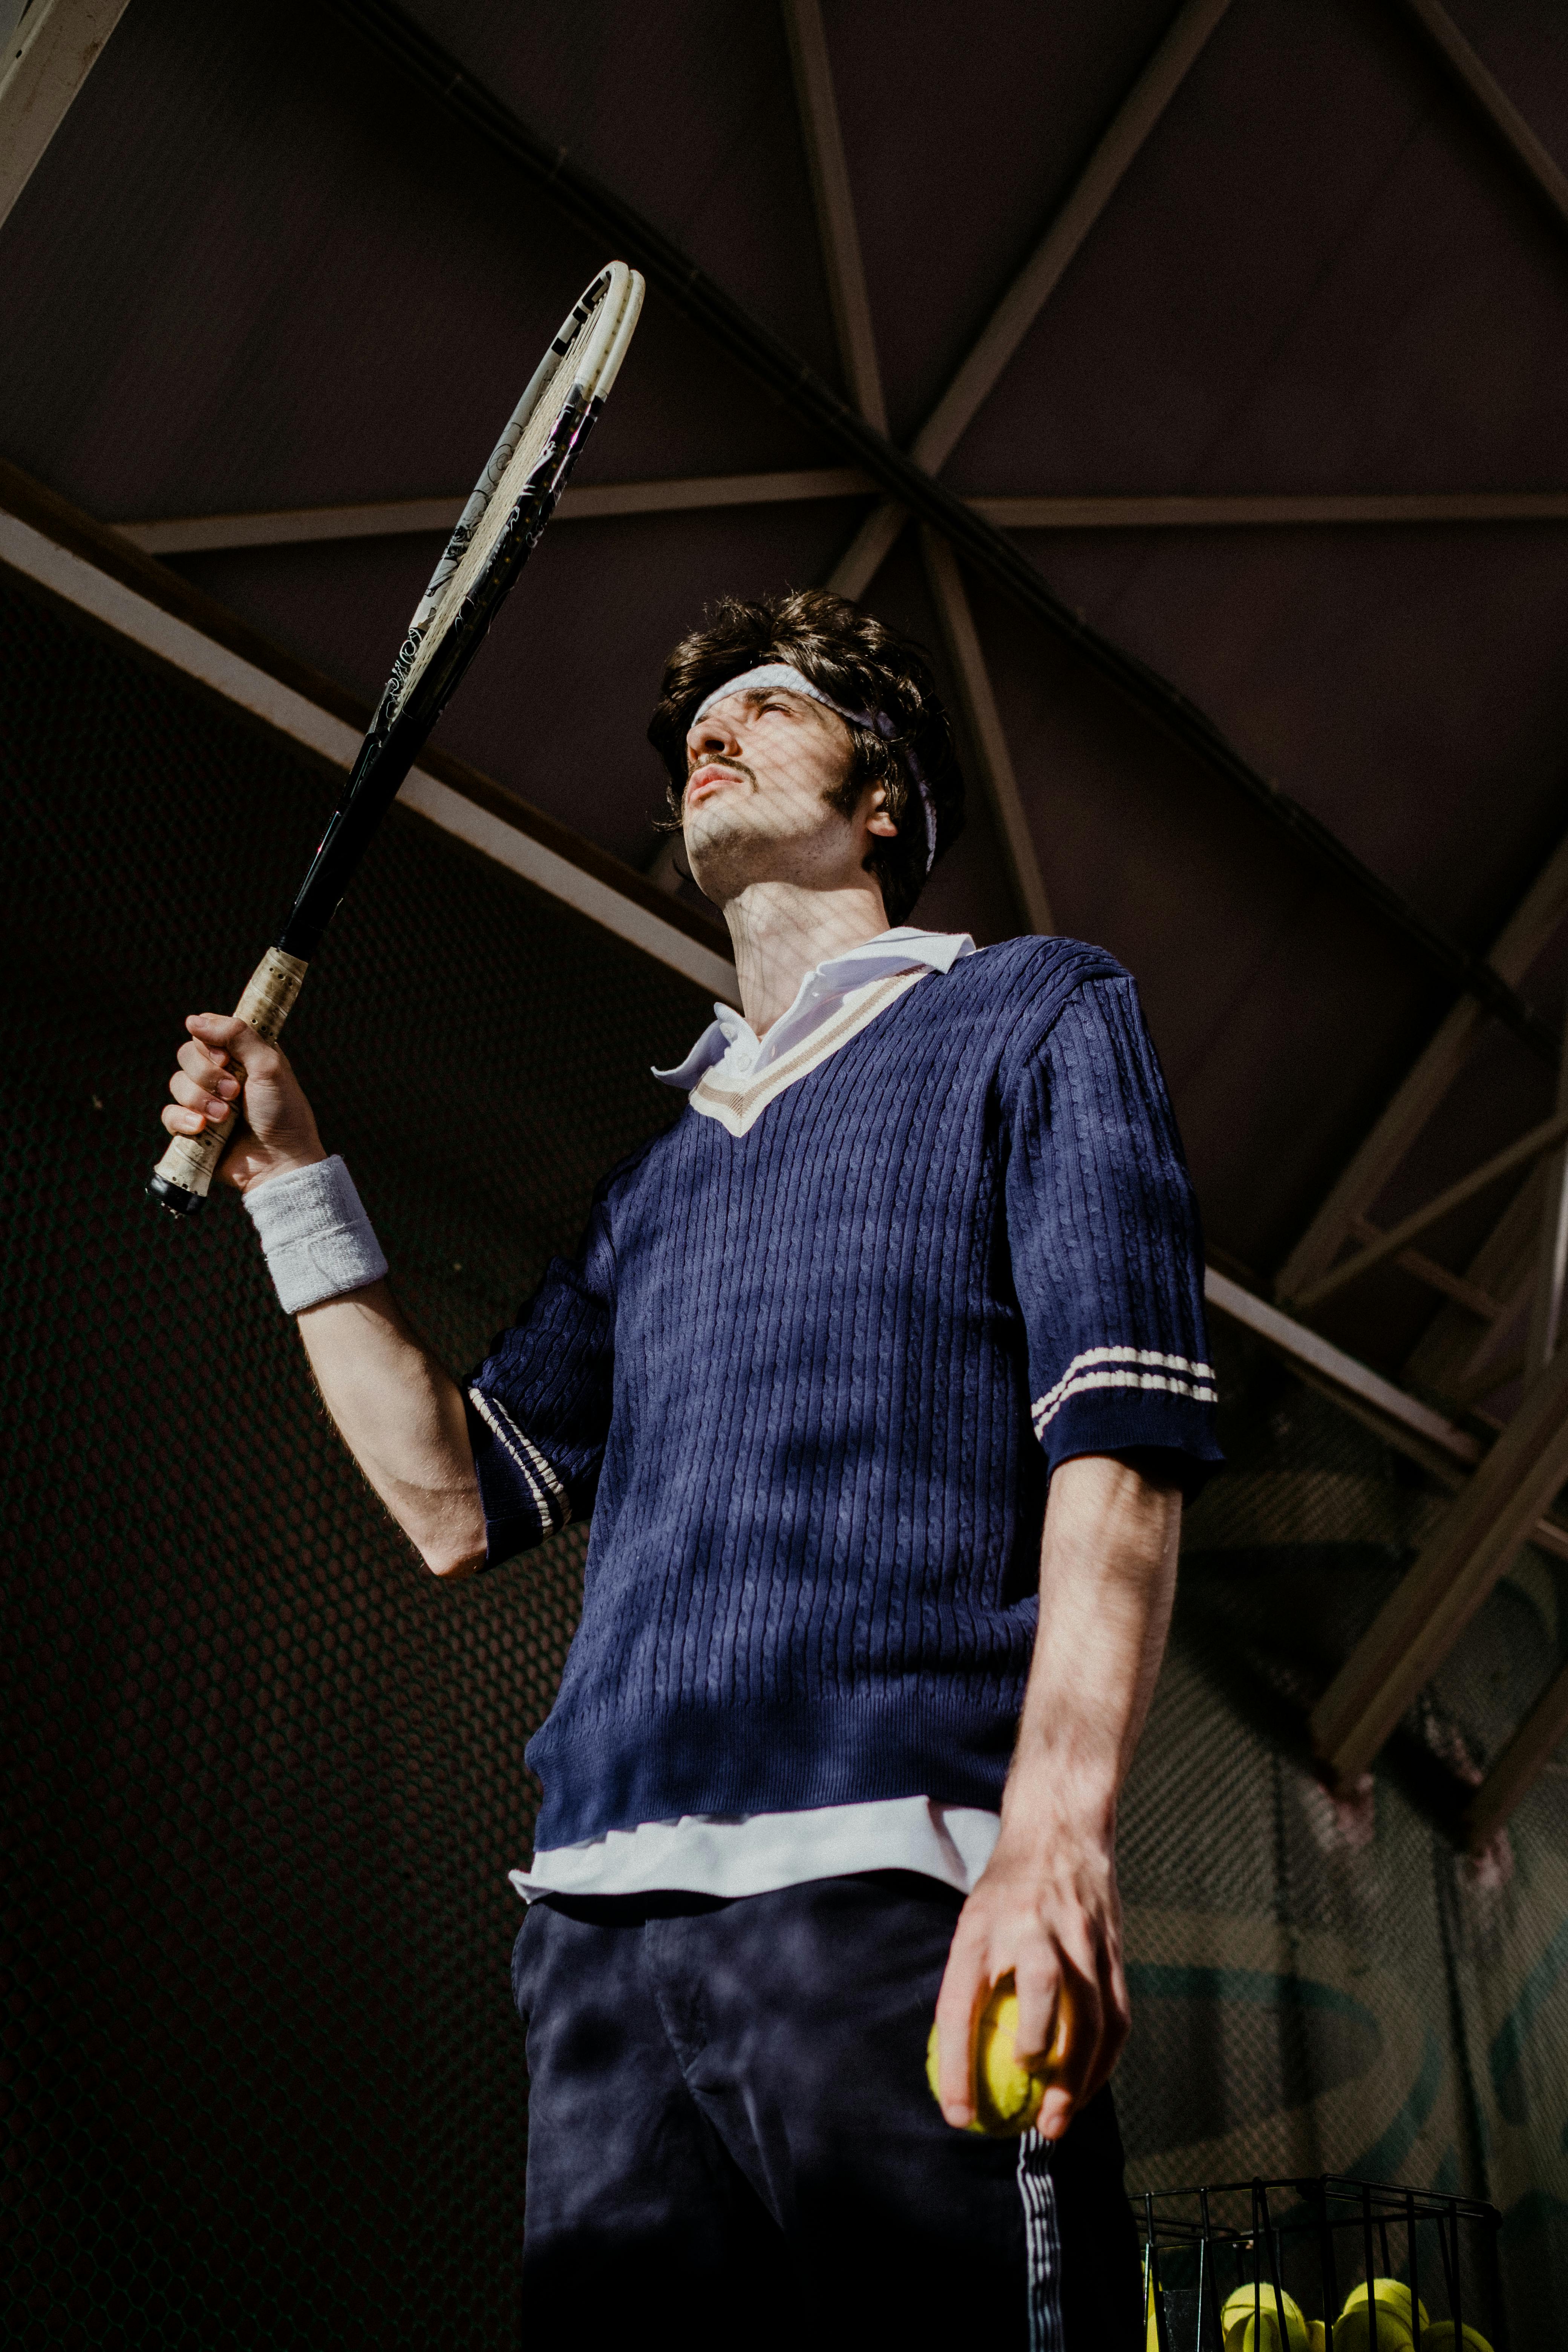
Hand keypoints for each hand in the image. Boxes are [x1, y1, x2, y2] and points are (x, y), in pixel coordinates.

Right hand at [160, 1012, 325, 1193]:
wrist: (280, 1161)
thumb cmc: (283, 1113)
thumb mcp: (270, 1066)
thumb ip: (237, 1035)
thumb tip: (193, 1019)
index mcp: (239, 1055)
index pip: (205, 1032)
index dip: (209, 1043)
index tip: (227, 1060)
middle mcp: (220, 1075)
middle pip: (186, 1055)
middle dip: (208, 1075)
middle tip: (235, 1093)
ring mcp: (204, 1101)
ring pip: (176, 1083)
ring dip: (201, 1099)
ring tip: (226, 1117)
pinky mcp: (192, 1128)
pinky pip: (169, 1114)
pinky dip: (183, 1119)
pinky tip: (203, 1128)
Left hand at [933, 1815, 1129, 2140]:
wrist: (1059, 1829)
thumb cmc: (1006, 1888)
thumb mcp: (972, 1920)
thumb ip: (968, 1980)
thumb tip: (960, 2058)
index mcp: (981, 1924)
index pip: (961, 2002)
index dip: (957, 2066)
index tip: (957, 2115)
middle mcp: (1031, 1926)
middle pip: (1040, 1992)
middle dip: (1036, 2056)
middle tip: (1030, 2118)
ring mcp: (1079, 1933)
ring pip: (1091, 2012)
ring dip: (1080, 2074)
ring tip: (1061, 2119)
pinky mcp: (1113, 1945)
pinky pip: (1116, 2012)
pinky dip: (1105, 2057)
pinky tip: (1091, 2084)